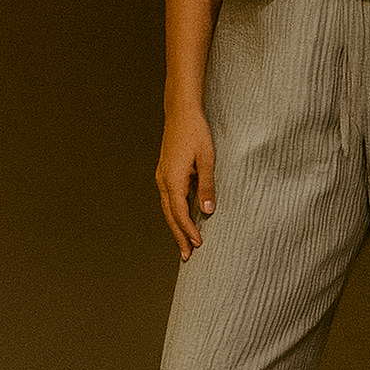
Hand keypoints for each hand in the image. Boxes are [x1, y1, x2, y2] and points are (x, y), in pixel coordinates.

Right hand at [155, 110, 215, 260]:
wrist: (181, 112)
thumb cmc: (196, 132)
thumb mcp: (206, 159)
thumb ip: (206, 186)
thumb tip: (207, 211)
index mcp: (172, 179)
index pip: (180, 213)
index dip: (188, 231)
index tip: (198, 244)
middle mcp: (163, 180)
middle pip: (170, 215)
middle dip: (179, 236)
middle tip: (187, 256)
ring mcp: (163, 176)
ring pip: (168, 208)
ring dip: (176, 226)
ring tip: (185, 243)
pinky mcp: (166, 172)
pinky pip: (170, 198)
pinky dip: (176, 212)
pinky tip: (184, 219)